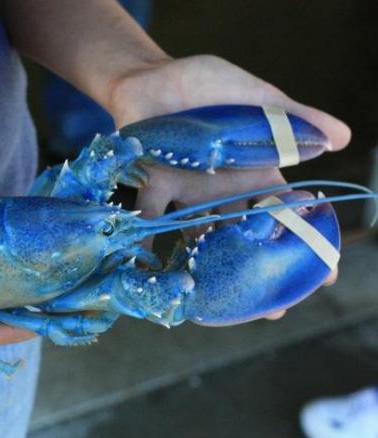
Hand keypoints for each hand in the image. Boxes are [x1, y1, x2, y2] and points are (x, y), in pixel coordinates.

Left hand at [107, 55, 350, 317]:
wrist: (153, 78)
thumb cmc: (207, 85)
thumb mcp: (255, 96)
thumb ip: (292, 117)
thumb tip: (343, 136)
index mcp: (252, 171)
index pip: (285, 212)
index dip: (304, 241)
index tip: (323, 274)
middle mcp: (222, 191)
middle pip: (244, 237)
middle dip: (257, 272)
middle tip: (272, 309)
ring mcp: (187, 193)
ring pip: (201, 238)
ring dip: (206, 270)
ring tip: (213, 305)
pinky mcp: (153, 187)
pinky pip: (148, 219)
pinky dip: (146, 242)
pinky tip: (146, 269)